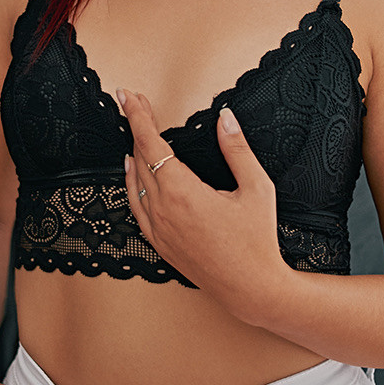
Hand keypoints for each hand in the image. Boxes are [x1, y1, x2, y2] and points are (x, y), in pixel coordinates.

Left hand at [118, 89, 283, 312]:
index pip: (150, 144)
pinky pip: (136, 205)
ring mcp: (158, 228)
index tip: (127, 95)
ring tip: (136, 129)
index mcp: (183, 192)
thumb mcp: (256, 188)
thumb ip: (237, 149)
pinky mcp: (159, 242)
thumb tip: (225, 117)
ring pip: (134, 181)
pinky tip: (132, 170)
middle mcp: (163, 209)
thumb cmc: (257, 241)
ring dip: (133, 152)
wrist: (251, 289)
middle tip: (137, 102)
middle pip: (139, 157)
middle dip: (137, 126)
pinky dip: (130, 183)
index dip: (137, 116)